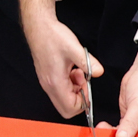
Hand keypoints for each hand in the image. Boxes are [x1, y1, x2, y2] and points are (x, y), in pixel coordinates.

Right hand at [19, 0, 99, 117]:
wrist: (39, 27)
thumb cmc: (53, 37)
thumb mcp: (74, 48)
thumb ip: (88, 62)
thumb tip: (98, 72)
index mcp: (55, 82)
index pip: (70, 108)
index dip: (83, 102)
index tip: (87, 86)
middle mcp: (49, 85)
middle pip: (66, 108)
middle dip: (79, 98)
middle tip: (84, 82)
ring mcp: (47, 82)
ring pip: (64, 99)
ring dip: (75, 89)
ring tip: (79, 73)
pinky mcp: (48, 77)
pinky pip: (61, 90)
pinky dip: (70, 84)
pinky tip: (73, 70)